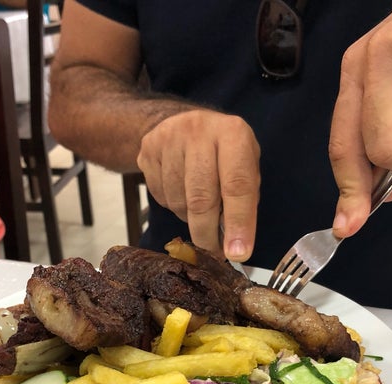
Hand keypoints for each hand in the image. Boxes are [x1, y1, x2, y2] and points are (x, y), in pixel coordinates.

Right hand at [137, 109, 259, 261]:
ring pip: (178, 202)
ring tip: (198, 207)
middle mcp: (199, 131)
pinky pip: (160, 197)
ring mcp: (168, 139)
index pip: (237, 185)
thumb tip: (235, 245)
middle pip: (201, 198)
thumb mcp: (244, 165)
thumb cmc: (221, 152)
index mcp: (233, 133)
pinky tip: (180, 191)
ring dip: (189, 218)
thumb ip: (243, 199)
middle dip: (207, 234)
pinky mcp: (147, 150)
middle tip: (213, 254)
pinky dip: (173, 206)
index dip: (238, 223)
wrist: (179, 121)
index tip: (238, 254)